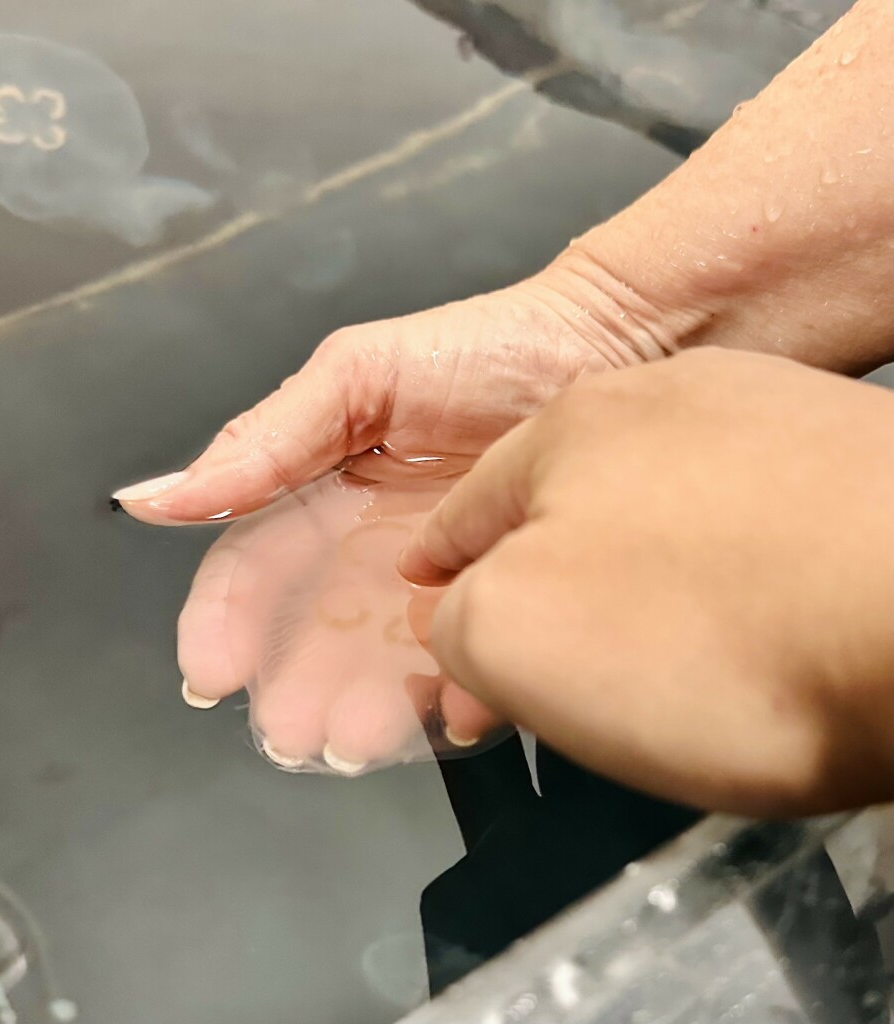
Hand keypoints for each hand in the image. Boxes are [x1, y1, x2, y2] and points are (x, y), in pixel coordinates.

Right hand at [115, 256, 681, 744]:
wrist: (614, 344)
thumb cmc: (486, 348)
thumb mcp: (360, 377)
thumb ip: (265, 439)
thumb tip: (156, 497)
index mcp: (326, 496)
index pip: (256, 569)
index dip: (227, 622)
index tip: (213, 672)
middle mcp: (374, 549)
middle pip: (315, 635)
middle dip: (297, 689)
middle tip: (294, 733)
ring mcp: (439, 582)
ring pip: (384, 664)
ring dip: (366, 709)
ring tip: (360, 741)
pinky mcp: (503, 600)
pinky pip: (475, 662)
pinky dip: (460, 693)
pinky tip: (454, 713)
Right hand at [400, 348, 893, 815]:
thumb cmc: (723, 633)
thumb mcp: (517, 641)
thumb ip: (458, 627)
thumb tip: (465, 625)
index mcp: (565, 431)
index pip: (465, 516)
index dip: (440, 579)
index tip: (435, 619)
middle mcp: (662, 403)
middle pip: (561, 511)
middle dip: (538, 586)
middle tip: (547, 674)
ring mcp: (765, 422)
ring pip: (656, 515)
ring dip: (633, 580)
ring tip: (651, 662)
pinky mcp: (848, 460)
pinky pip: (747, 526)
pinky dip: (725, 575)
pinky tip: (743, 625)